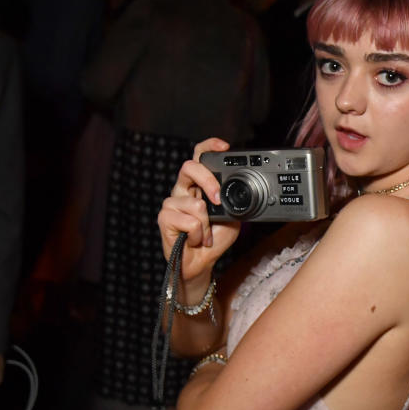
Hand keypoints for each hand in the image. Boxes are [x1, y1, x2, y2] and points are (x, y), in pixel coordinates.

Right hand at [158, 138, 240, 290]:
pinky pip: (188, 221)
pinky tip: (195, 239)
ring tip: (205, 234)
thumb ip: (234, 201)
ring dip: (206, 225)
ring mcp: (172, 203)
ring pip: (194, 203)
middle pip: (190, 167)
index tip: (224, 146)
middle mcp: (183, 189)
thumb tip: (243, 191)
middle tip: (218, 199)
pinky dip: (198, 234)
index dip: (209, 146)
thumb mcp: (233, 216)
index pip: (199, 157)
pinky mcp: (165, 218)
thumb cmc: (215, 239)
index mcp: (199, 185)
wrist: (202, 263)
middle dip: (208, 181)